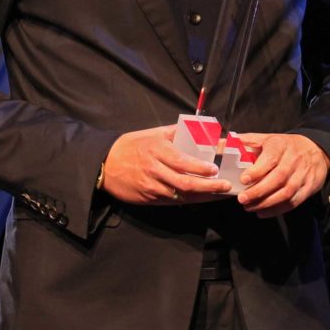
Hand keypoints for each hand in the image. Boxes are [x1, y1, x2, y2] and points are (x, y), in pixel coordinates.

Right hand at [101, 125, 225, 203]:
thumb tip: (199, 129)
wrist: (104, 165)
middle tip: (225, 186)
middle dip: (208, 186)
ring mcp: (151, 186)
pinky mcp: (148, 198)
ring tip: (219, 194)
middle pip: (185, 182)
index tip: (215, 169)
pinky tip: (200, 199)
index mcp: (156, 151)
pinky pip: (171, 200)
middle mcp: (154, 170)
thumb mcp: (151, 134)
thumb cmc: (130, 146)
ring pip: (180, 195)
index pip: (182, 161)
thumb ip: (175, 132)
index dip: (200, 167)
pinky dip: (188, 200)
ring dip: (202, 196)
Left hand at [235, 131, 328, 216]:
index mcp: (280, 145)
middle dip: (259, 191)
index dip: (257, 170)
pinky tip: (263, 212)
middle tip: (242, 199)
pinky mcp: (309, 187)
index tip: (243, 179)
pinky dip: (277, 210)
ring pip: (286, 192)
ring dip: (266, 203)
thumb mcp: (265, 139)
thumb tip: (219, 145)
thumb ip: (243, 142)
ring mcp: (303, 174)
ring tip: (249, 207)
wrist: (315, 149)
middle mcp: (294, 160)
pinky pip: (293, 202)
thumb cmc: (284, 146)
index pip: (270, 158)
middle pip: (278, 178)